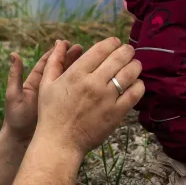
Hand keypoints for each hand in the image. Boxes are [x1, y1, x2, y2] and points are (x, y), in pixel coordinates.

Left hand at [3, 40, 83, 141]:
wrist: (22, 140)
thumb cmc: (16, 118)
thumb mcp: (14, 95)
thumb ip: (15, 76)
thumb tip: (14, 54)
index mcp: (34, 82)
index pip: (47, 63)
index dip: (56, 52)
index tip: (65, 43)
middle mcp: (46, 87)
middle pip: (60, 68)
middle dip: (70, 57)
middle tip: (81, 48)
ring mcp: (55, 97)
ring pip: (67, 79)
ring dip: (77, 69)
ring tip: (89, 59)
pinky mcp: (62, 106)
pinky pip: (71, 93)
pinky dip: (79, 85)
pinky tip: (90, 79)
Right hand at [34, 37, 144, 155]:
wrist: (60, 142)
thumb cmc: (51, 113)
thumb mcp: (46, 84)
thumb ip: (54, 61)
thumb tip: (60, 42)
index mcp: (77, 73)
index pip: (102, 49)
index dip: (113, 42)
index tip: (116, 43)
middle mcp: (93, 83)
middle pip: (119, 58)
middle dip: (127, 51)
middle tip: (129, 51)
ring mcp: (107, 98)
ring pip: (130, 73)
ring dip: (135, 65)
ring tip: (134, 65)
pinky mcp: (116, 112)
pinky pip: (135, 93)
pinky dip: (139, 85)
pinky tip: (135, 84)